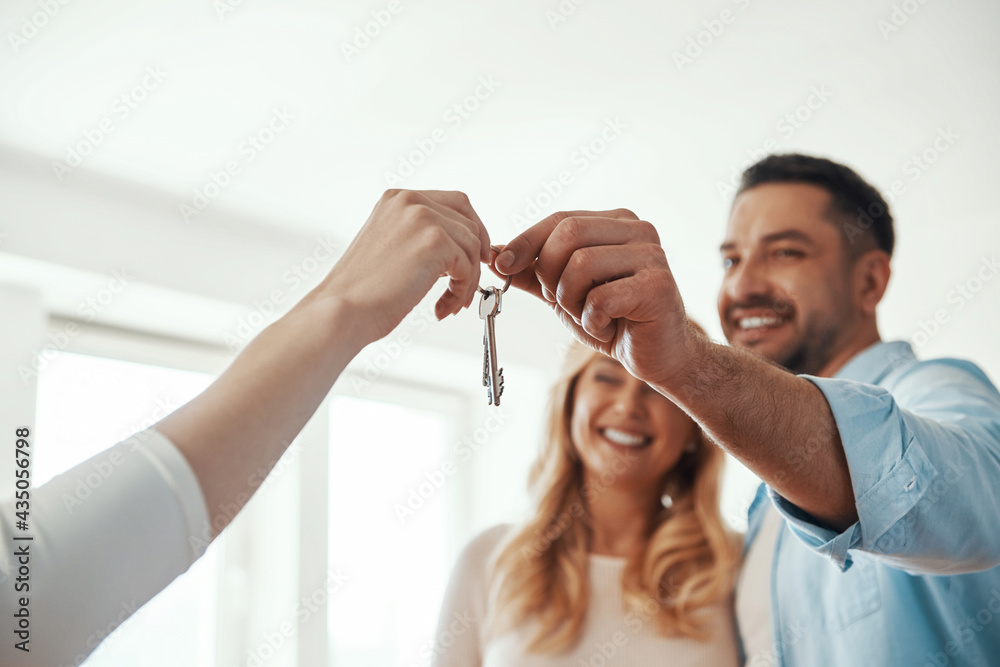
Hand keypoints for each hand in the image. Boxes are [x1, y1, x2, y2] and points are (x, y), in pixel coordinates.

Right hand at [322, 189, 490, 343]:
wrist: (343, 309)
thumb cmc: (360, 291)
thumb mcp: (388, 247)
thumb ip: (417, 237)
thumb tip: (454, 247)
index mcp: (396, 199)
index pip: (453, 202)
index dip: (472, 229)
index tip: (475, 255)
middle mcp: (410, 201)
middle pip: (468, 220)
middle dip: (475, 254)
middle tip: (470, 281)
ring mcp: (423, 217)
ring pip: (472, 246)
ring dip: (467, 279)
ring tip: (449, 303)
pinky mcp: (435, 241)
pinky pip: (468, 266)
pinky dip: (462, 290)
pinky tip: (443, 307)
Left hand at [492, 209, 692, 387]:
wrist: (659, 356)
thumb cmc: (615, 319)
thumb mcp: (565, 292)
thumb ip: (534, 272)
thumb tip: (494, 255)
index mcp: (616, 222)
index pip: (561, 218)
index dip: (526, 241)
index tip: (501, 264)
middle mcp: (638, 230)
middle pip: (568, 234)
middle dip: (550, 274)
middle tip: (563, 301)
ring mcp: (652, 255)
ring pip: (581, 264)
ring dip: (571, 300)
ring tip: (589, 315)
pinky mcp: (657, 286)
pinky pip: (600, 298)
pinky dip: (593, 320)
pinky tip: (609, 327)